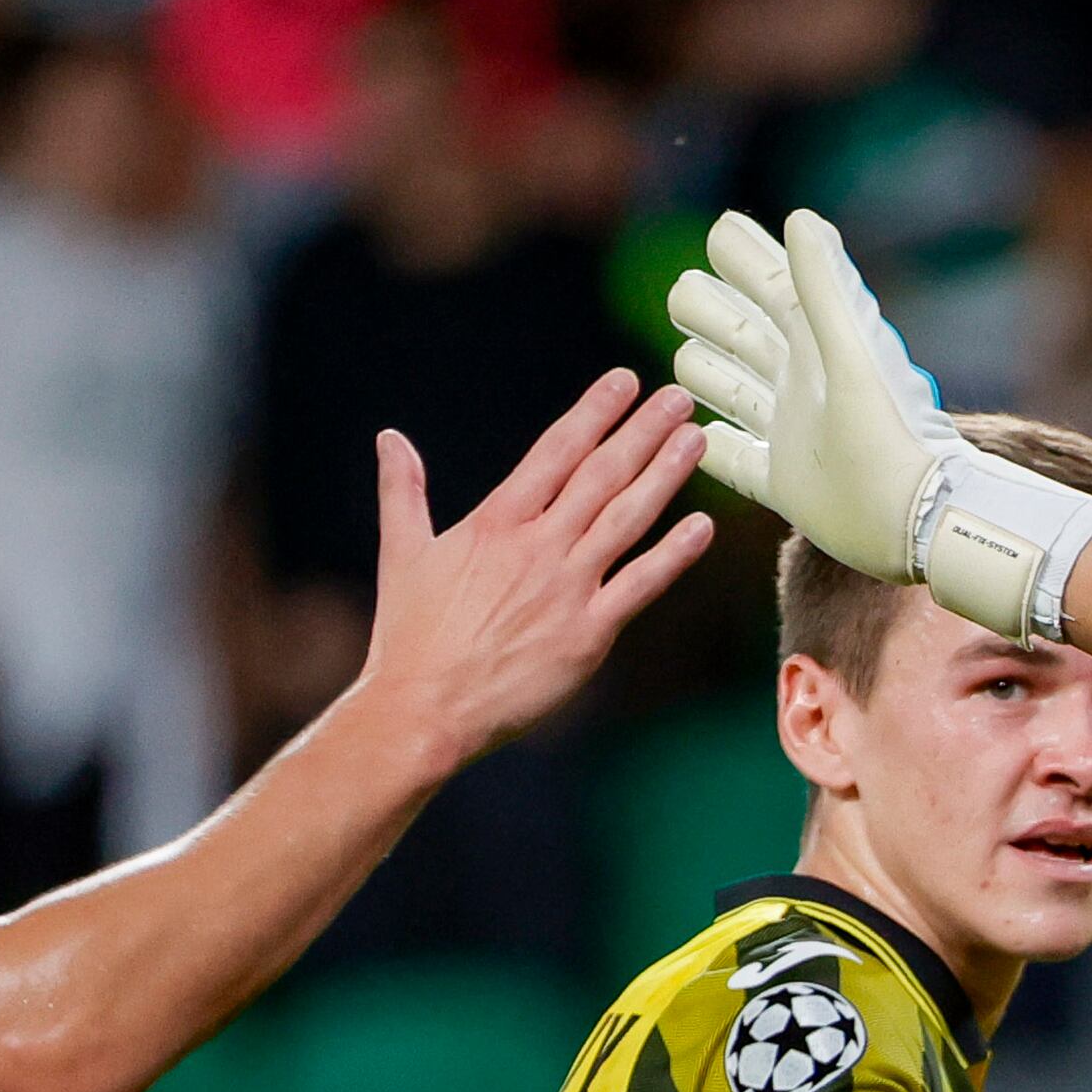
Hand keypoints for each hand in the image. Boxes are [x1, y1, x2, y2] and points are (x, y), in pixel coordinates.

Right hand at [351, 371, 712, 779]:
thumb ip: (403, 490)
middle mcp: (537, 547)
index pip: (555, 451)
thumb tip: (389, 438)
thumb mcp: (401, 552)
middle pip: (601, 475)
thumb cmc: (409, 637)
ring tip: (696, 441)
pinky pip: (640, 585)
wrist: (423, 709)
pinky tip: (702, 526)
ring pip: (627, 519)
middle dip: (643, 431)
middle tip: (677, 397)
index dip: (594, 412)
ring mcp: (567, 588)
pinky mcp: (588, 633)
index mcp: (496, 523)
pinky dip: (673, 555)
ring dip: (665, 476)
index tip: (624, 382)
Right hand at [668, 207, 943, 578]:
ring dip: (705, 372)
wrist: (916, 521)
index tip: (723, 228)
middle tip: (682, 290)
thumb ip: (822, 290)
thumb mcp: (849, 355)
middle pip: (741, 336)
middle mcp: (801, 385)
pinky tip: (696, 438)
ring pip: (733, 390)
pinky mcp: (783, 485)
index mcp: (816, 347)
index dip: (744, 257)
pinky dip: (712, 446)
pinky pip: (735, 459)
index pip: (769, 287)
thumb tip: (799, 218)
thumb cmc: (889, 435)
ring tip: (685, 357)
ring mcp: (790, 434)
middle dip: (710, 311)